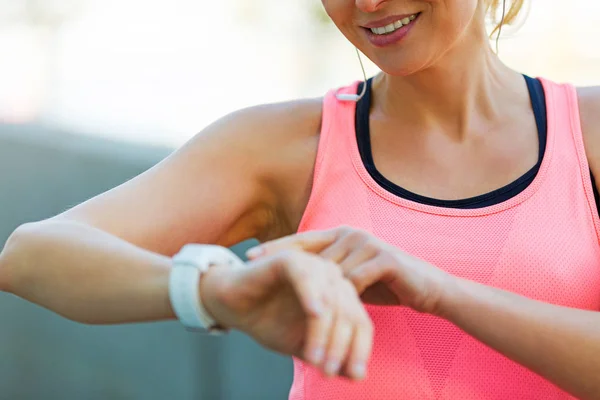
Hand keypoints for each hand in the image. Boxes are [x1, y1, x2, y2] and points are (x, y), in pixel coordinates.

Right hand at [199, 249, 372, 379]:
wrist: (232, 306)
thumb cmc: (269, 322)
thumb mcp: (303, 346)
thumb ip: (331, 357)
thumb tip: (358, 376)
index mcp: (340, 295)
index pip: (361, 322)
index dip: (359, 350)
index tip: (355, 377)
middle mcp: (332, 278)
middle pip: (349, 312)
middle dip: (340, 346)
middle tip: (327, 372)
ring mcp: (313, 265)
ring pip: (330, 300)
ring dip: (324, 332)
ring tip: (314, 359)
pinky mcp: (290, 258)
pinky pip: (306, 277)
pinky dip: (311, 295)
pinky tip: (314, 314)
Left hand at [247, 226, 453, 314]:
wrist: (428, 289)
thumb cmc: (387, 285)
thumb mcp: (351, 278)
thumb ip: (329, 274)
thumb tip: (298, 280)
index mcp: (342, 235)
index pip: (302, 240)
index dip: (275, 247)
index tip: (249, 256)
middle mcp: (352, 234)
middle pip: (310, 254)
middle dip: (284, 267)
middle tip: (254, 272)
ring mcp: (368, 243)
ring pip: (330, 271)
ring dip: (312, 292)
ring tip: (285, 302)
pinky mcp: (384, 257)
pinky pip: (353, 280)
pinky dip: (339, 298)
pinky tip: (324, 312)